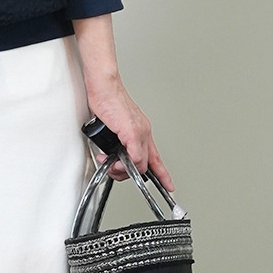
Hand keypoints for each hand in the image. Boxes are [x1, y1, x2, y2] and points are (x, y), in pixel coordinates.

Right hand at [82, 70, 175, 192]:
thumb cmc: (107, 102)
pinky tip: (115, 160)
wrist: (104, 87)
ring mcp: (139, 132)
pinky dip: (125, 163)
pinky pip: (134, 156)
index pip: (156, 157)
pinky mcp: (131, 132)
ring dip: (121, 169)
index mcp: (142, 131)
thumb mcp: (115, 128)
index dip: (163, 174)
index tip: (168, 185)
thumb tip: (115, 155)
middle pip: (145, 165)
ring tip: (109, 162)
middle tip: (114, 169)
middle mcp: (143, 132)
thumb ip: (118, 142)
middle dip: (127, 173)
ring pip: (140, 164)